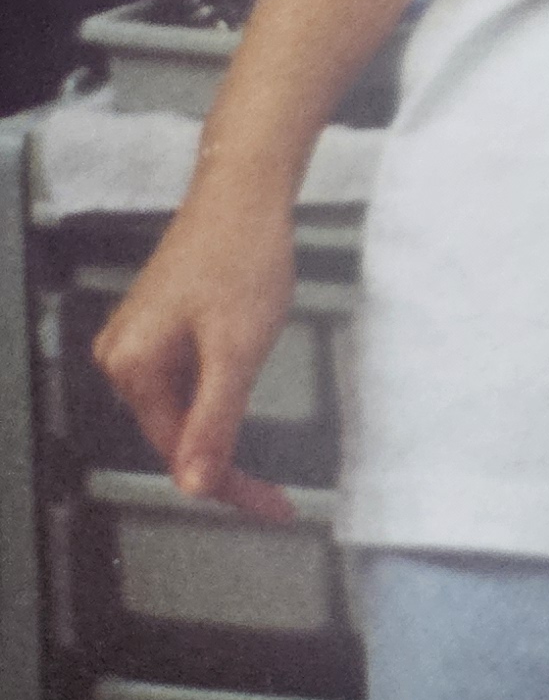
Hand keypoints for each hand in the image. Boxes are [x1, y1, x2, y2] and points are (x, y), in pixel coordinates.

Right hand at [90, 189, 303, 523]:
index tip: (275, 509)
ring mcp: (136, 339)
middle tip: (277, 497)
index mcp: (131, 367)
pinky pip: (185, 378)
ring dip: (221, 429)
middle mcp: (120, 357)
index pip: (177, 451)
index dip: (228, 486)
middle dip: (224, 464)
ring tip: (266, 447)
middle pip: (175, 433)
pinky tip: (246, 384)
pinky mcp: (157, 324)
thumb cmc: (243, 256)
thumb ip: (213, 420)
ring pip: (182, 407)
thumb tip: (192, 484)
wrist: (245, 190)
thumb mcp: (237, 348)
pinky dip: (218, 395)